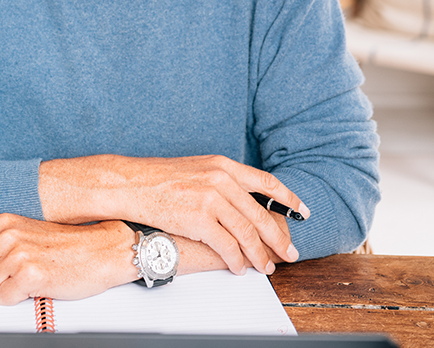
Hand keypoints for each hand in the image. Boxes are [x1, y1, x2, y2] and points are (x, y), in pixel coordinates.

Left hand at [0, 214, 134, 304]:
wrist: (102, 248)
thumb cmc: (66, 244)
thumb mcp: (26, 231)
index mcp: (4, 222)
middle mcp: (7, 235)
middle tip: (9, 275)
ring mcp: (18, 255)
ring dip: (3, 290)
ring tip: (26, 279)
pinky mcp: (30, 276)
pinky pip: (4, 299)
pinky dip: (17, 299)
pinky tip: (33, 287)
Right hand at [39, 155, 305, 276]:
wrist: (131, 184)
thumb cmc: (160, 179)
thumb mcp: (197, 169)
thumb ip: (222, 180)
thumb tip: (243, 199)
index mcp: (223, 165)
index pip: (265, 182)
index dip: (287, 198)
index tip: (302, 211)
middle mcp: (221, 179)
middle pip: (260, 214)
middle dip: (278, 237)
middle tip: (290, 253)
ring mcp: (210, 198)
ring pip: (247, 233)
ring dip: (259, 254)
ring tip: (266, 267)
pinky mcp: (198, 218)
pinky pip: (227, 246)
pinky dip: (237, 260)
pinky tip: (240, 268)